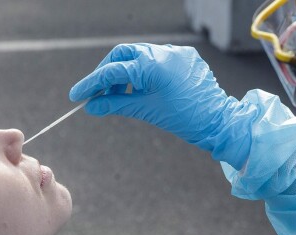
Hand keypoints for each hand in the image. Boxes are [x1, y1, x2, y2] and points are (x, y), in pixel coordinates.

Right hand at [70, 43, 257, 167]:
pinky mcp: (183, 57)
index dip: (92, 83)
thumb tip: (92, 107)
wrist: (218, 121)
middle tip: (97, 93)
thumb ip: (116, 104)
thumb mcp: (146, 110)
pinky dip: (141, 72)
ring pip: (138, 55)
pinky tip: (138, 89)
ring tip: (118, 95)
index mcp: (153, 65)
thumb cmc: (185, 118)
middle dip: (107, 72)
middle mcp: (164, 52)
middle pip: (123, 54)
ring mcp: (175, 52)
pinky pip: (155, 59)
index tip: (77, 95)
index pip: (113, 70)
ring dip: (124, 73)